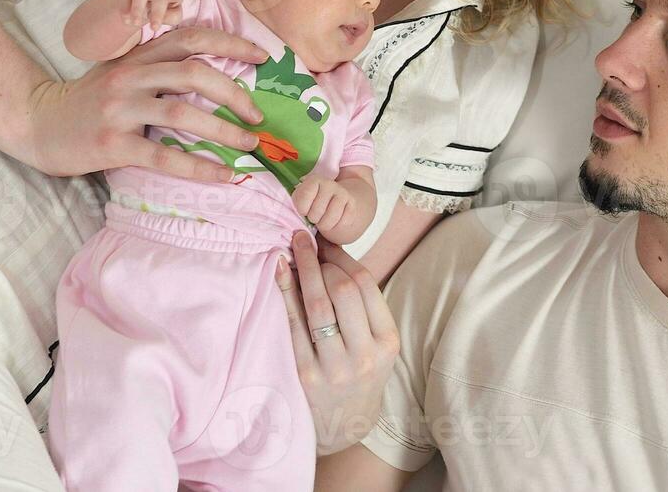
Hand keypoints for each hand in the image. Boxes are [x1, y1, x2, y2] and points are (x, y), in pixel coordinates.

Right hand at [24, 27, 267, 180]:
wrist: (37, 123)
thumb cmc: (89, 100)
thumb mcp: (122, 72)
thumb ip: (158, 66)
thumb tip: (217, 75)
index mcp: (137, 57)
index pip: (190, 39)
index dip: (229, 43)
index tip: (262, 57)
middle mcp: (130, 77)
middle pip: (193, 74)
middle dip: (234, 94)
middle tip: (258, 115)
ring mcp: (119, 110)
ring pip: (182, 113)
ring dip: (224, 131)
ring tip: (250, 145)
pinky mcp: (111, 144)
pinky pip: (163, 156)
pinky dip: (198, 167)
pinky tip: (223, 176)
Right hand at [120, 0, 184, 31]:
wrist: (143, 8)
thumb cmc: (163, 11)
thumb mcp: (171, 17)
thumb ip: (173, 16)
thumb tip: (164, 16)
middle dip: (157, 10)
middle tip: (154, 28)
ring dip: (138, 8)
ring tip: (135, 23)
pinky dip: (125, 5)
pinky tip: (126, 18)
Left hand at [277, 231, 399, 455]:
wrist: (345, 428)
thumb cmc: (361, 376)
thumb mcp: (378, 345)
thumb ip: (363, 307)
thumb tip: (333, 255)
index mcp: (387, 341)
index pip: (365, 286)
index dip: (342, 257)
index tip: (326, 242)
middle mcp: (364, 354)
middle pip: (341, 291)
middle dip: (320, 259)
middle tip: (305, 240)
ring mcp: (334, 366)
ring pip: (317, 305)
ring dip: (302, 269)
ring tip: (292, 247)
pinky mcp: (305, 375)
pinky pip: (294, 325)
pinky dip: (285, 293)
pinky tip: (280, 272)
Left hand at [293, 176, 357, 241]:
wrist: (337, 200)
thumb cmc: (314, 203)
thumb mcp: (302, 200)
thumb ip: (296, 204)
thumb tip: (294, 218)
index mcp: (314, 181)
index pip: (303, 198)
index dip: (302, 210)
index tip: (304, 210)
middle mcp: (329, 184)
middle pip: (316, 212)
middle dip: (314, 219)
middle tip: (315, 216)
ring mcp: (343, 194)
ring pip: (329, 219)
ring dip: (324, 225)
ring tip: (323, 220)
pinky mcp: (352, 204)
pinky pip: (342, 222)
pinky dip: (337, 226)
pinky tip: (335, 220)